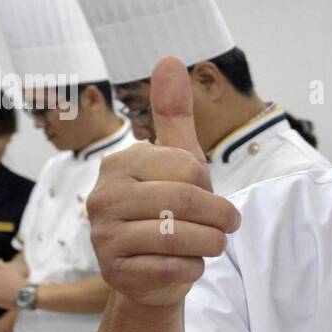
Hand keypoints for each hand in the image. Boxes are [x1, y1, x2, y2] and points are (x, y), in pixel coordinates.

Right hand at [87, 56, 240, 307]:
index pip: (188, 168)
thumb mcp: (176, 161)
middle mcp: (103, 197)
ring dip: (210, 244)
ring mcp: (105, 236)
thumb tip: (169, 58)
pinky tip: (186, 265)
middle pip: (187, 203)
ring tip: (211, 244)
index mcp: (120, 164)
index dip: (211, 186)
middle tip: (227, 226)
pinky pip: (175, 268)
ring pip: (182, 237)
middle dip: (220, 218)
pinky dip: (193, 270)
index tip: (211, 197)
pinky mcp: (116, 272)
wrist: (150, 274)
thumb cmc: (168, 211)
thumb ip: (172, 114)